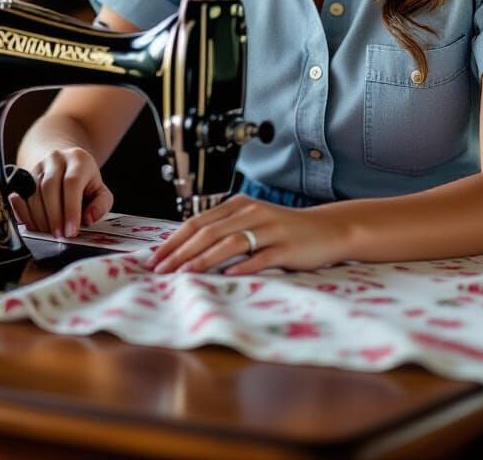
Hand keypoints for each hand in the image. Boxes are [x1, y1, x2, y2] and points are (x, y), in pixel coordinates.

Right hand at [9, 147, 112, 238]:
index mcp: (79, 160)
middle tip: (59, 235)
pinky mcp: (24, 176)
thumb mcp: (100, 192)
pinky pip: (20, 196)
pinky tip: (33, 226)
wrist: (65, 166)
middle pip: (49, 187)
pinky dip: (25, 214)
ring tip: (49, 233)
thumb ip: (101, 205)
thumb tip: (89, 218)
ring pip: (33, 192)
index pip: (72, 182)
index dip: (70, 209)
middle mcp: (56, 159)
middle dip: (53, 216)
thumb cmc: (85, 183)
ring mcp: (38, 166)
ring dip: (39, 218)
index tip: (71, 231)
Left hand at [147, 195, 348, 275]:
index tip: (155, 258)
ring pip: (230, 243)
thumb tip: (187, 249)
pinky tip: (226, 276)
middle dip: (180, 252)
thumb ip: (225, 230)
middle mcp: (252, 213)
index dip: (174, 240)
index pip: (198, 222)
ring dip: (203, 260)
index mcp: (239, 205)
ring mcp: (270, 230)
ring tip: (183, 275)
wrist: (328, 229)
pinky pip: (260, 257)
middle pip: (209, 232)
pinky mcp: (286, 248)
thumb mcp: (253, 222)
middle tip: (160, 270)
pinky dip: (242, 267)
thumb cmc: (285, 230)